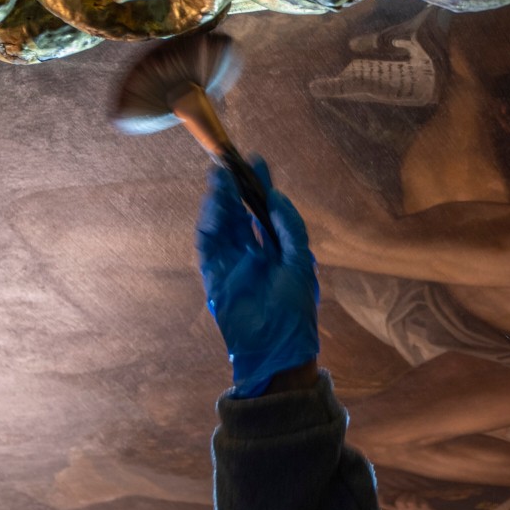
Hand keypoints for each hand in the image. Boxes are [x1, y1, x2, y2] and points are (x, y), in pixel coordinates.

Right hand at [196, 157, 320, 395]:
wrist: (278, 347)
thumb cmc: (295, 310)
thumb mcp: (301, 263)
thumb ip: (290, 228)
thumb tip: (276, 196)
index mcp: (275, 250)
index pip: (263, 211)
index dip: (259, 187)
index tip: (256, 162)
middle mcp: (251, 253)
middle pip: (238, 213)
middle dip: (233, 188)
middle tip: (229, 164)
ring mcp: (231, 263)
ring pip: (221, 224)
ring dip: (219, 200)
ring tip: (221, 178)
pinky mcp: (214, 275)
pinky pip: (208, 244)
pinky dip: (209, 222)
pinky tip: (215, 204)